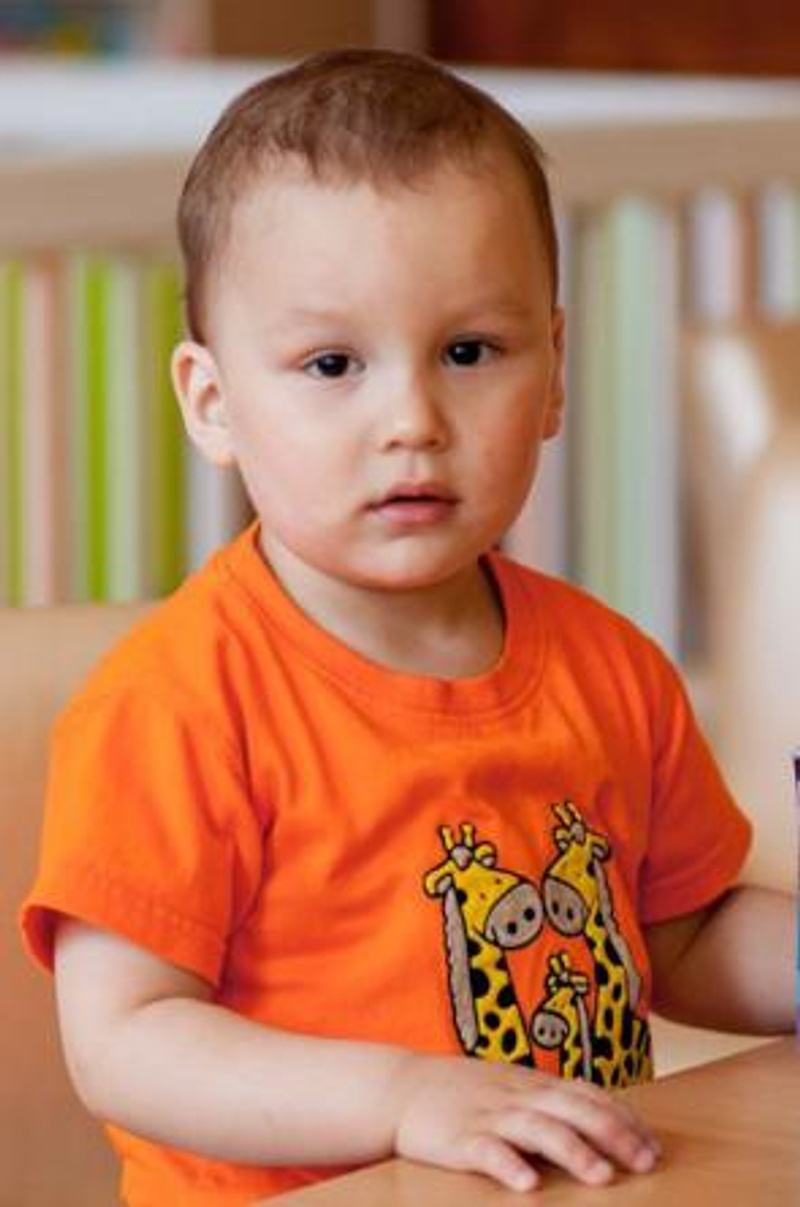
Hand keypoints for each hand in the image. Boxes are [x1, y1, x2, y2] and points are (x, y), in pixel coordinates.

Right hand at [392, 1053, 659, 1191]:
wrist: (400, 1088)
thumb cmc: (462, 1093)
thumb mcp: (510, 1087)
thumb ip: (548, 1101)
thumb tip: (599, 1119)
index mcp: (531, 1084)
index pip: (587, 1095)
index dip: (622, 1118)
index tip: (652, 1145)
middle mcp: (516, 1096)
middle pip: (572, 1109)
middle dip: (612, 1134)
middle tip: (645, 1162)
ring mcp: (488, 1115)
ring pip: (537, 1129)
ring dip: (572, 1151)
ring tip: (601, 1177)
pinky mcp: (459, 1138)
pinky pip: (486, 1151)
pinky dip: (508, 1165)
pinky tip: (527, 1185)